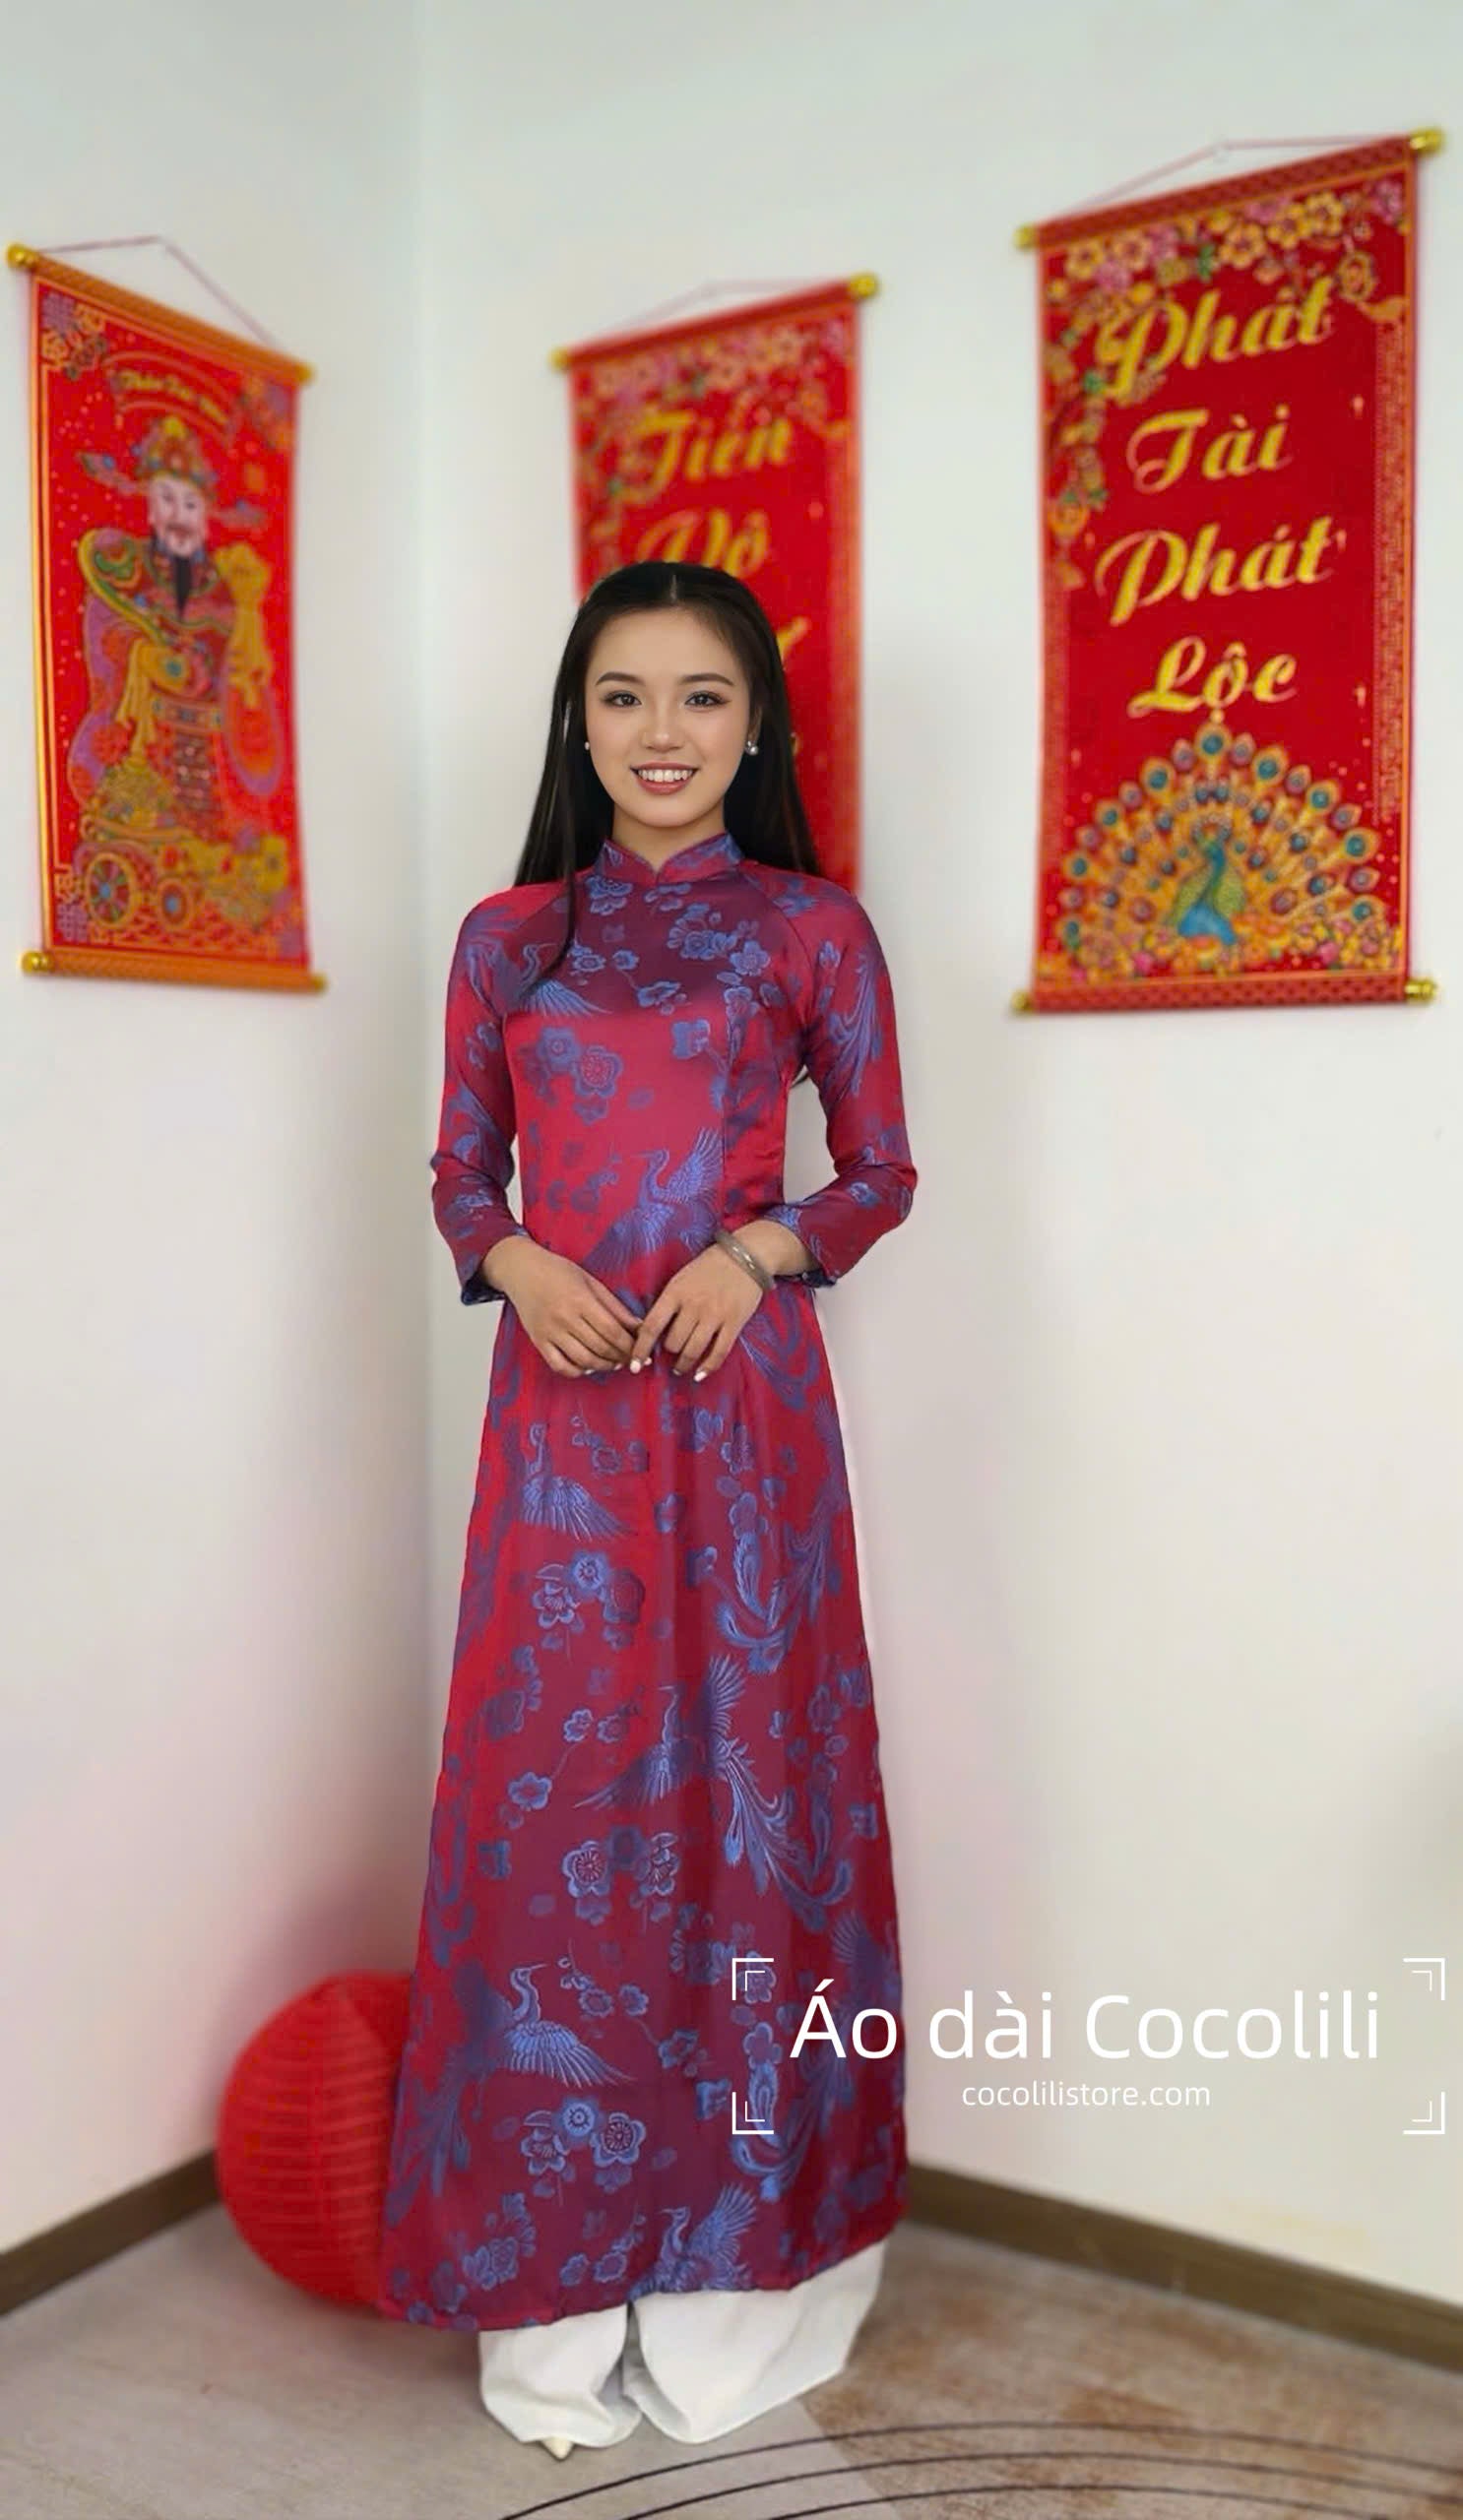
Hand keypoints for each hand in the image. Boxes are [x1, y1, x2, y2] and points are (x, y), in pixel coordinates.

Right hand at [486, 1236, 642, 1375]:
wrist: (522, 1270)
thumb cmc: (558, 1271)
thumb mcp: (591, 1282)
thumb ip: (615, 1306)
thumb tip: (639, 1326)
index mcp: (580, 1300)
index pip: (612, 1331)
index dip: (629, 1345)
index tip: (640, 1349)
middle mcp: (564, 1318)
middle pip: (600, 1347)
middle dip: (621, 1357)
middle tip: (631, 1358)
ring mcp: (550, 1332)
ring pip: (583, 1360)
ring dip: (604, 1366)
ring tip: (614, 1363)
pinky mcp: (538, 1341)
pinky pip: (560, 1366)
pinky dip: (577, 1371)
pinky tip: (588, 1366)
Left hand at [626, 1242, 763, 1378]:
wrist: (745, 1256)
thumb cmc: (708, 1267)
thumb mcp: (680, 1278)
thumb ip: (667, 1302)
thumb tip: (649, 1330)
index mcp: (675, 1292)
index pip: (651, 1326)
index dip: (640, 1349)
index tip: (634, 1365)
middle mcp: (694, 1305)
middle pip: (673, 1342)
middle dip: (668, 1352)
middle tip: (668, 1355)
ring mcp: (715, 1315)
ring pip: (693, 1351)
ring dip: (683, 1364)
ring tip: (679, 1368)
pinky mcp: (734, 1323)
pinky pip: (719, 1352)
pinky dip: (708, 1367)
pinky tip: (699, 1374)